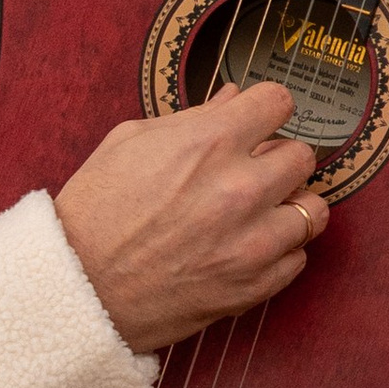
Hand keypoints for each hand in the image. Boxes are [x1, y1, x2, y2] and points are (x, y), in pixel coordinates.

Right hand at [55, 82, 325, 352]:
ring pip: (313, 209)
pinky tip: (247, 247)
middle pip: (303, 155)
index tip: (259, 120)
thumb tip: (233, 98)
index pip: (279, 102)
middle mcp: (240, 189)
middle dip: (278, 158)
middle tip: (251, 171)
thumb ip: (192, 118)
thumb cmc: (94, 212)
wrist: (75, 289)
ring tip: (258, 212)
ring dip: (289, 206)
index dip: (267, 109)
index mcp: (209, 143)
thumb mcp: (129, 143)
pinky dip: (279, 251)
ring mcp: (252, 242)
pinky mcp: (254, 286)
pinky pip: (298, 257)